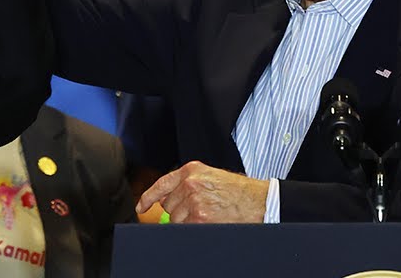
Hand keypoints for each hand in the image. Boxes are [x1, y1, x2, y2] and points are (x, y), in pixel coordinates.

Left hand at [137, 161, 268, 223]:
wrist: (258, 201)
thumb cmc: (238, 191)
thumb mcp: (211, 177)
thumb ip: (188, 184)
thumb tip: (166, 198)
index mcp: (191, 171)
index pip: (162, 183)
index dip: (148, 197)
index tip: (142, 206)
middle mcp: (190, 183)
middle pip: (168, 205)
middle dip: (179, 211)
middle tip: (201, 210)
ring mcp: (193, 201)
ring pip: (176, 219)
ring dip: (187, 222)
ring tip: (209, 214)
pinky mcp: (199, 218)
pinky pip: (185, 228)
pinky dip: (193, 229)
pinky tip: (208, 222)